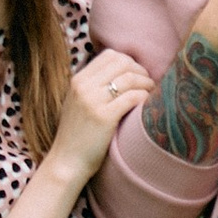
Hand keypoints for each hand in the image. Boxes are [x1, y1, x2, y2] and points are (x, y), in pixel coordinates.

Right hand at [47, 47, 154, 186]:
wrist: (66, 162)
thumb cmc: (77, 135)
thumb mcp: (77, 102)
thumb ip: (93, 86)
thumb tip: (123, 72)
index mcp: (78, 80)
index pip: (110, 55)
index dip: (129, 62)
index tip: (137, 75)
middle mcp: (83, 86)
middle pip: (122, 62)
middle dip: (140, 71)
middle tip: (148, 84)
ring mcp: (93, 101)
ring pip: (130, 78)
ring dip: (146, 84)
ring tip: (151, 93)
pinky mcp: (104, 117)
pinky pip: (132, 97)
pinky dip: (144, 97)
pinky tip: (146, 104)